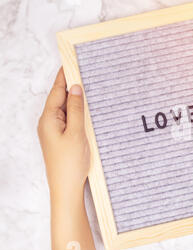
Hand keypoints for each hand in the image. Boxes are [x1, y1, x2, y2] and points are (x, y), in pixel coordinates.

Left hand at [38, 68, 89, 202]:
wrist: (66, 187)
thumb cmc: (70, 163)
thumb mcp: (76, 132)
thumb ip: (75, 109)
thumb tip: (75, 88)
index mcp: (48, 119)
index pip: (56, 91)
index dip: (64, 76)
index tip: (70, 62)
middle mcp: (48, 123)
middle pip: (59, 98)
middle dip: (69, 85)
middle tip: (82, 71)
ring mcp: (54, 131)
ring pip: (64, 109)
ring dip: (74, 99)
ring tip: (86, 87)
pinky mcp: (61, 138)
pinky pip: (68, 119)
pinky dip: (76, 111)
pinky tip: (85, 109)